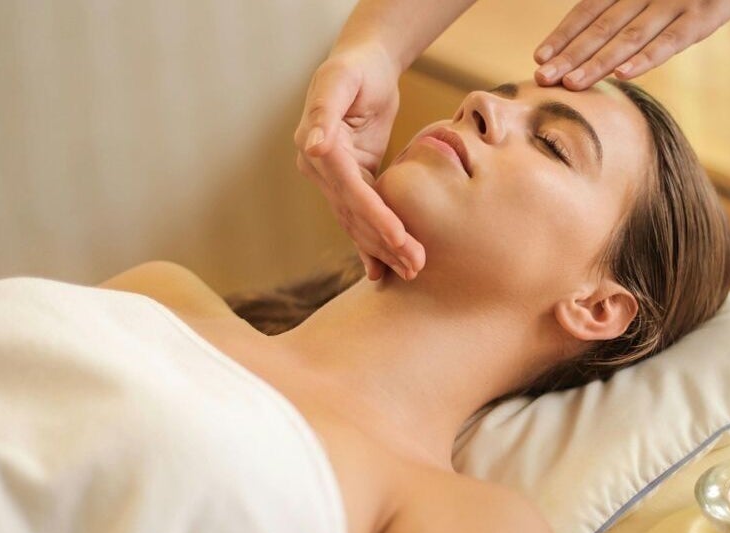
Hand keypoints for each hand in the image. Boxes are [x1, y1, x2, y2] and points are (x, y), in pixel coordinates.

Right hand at [295, 42, 425, 280]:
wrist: (363, 65)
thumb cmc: (355, 68)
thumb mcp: (340, 81)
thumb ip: (324, 112)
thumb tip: (313, 146)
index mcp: (316, 148)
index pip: (349, 189)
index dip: (374, 214)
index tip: (399, 236)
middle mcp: (319, 169)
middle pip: (355, 213)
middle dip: (385, 241)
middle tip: (416, 264)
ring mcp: (334, 179)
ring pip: (358, 221)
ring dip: (384, 248)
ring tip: (413, 270)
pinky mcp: (353, 181)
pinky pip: (362, 216)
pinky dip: (373, 243)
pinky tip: (384, 270)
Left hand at [533, 0, 729, 90]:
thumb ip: (624, 3)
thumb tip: (596, 42)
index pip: (589, 10)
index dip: (564, 34)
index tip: (540, 58)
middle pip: (602, 27)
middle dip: (571, 54)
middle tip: (544, 79)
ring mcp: (675, 2)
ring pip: (629, 36)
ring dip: (598, 62)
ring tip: (572, 84)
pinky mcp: (703, 15)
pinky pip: (670, 41)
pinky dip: (646, 58)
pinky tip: (622, 76)